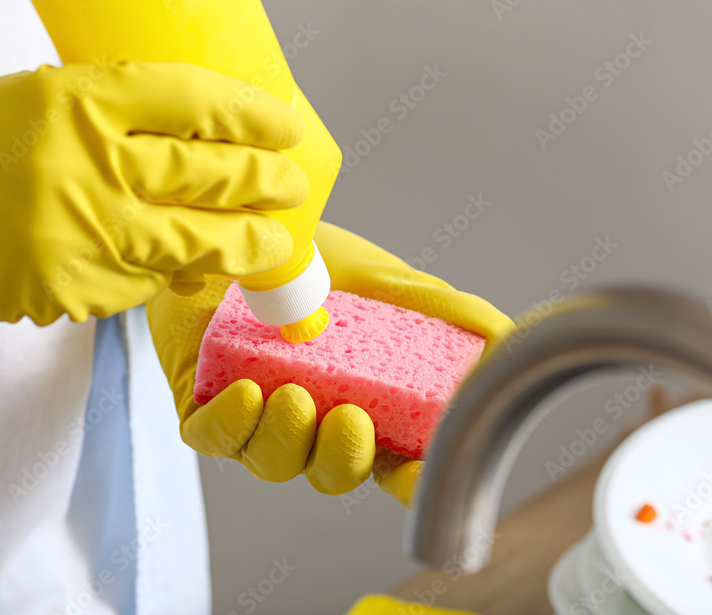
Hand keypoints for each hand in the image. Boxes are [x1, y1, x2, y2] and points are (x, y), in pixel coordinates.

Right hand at [0, 61, 306, 324]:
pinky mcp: (77, 289)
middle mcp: (91, 163)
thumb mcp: (36, 101)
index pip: (194, 100)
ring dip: (248, 246)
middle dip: (267, 183)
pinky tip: (188, 272)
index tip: (285, 125)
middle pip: (211, 174)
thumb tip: (191, 142)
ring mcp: (87, 232)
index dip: (251, 114)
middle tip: (292, 186)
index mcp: (81, 100)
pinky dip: (171, 277)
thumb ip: (110, 119)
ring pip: (197, 242)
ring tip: (275, 246)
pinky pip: (146, 284)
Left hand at [148, 222, 512, 503]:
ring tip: (291, 395)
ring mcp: (258, 416)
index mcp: (363, 400)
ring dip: (289, 440)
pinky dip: (233, 425)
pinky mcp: (206, 403)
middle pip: (334, 473)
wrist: (242, 231)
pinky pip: (216, 439)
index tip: (419, 472)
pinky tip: (248, 395)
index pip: (394, 462)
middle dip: (344, 459)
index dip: (410, 480)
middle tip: (350, 419)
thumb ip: (445, 311)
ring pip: (276, 463)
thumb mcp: (387, 281)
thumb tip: (505, 336)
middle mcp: (313, 418)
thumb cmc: (313, 262)